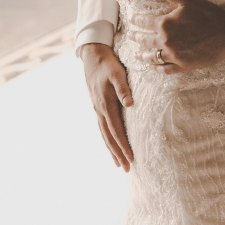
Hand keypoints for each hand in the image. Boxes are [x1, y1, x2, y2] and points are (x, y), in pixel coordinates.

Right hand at [80, 43, 134, 170]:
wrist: (92, 56)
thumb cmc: (108, 63)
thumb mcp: (117, 72)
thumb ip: (124, 88)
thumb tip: (130, 104)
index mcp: (106, 104)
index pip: (117, 130)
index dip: (124, 146)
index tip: (131, 158)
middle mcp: (100, 110)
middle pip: (109, 137)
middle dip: (118, 154)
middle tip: (126, 169)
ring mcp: (97, 109)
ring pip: (104, 134)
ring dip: (112, 150)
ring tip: (119, 163)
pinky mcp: (97, 106)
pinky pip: (102, 128)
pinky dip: (107, 139)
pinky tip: (111, 145)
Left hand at [121, 0, 224, 72]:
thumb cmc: (209, 15)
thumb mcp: (188, 0)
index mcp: (165, 24)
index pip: (144, 21)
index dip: (136, 20)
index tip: (132, 19)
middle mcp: (166, 41)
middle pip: (145, 40)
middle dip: (136, 37)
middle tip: (131, 36)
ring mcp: (173, 55)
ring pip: (152, 57)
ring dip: (143, 55)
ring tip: (137, 54)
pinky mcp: (182, 65)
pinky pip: (164, 69)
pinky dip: (157, 68)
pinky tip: (153, 67)